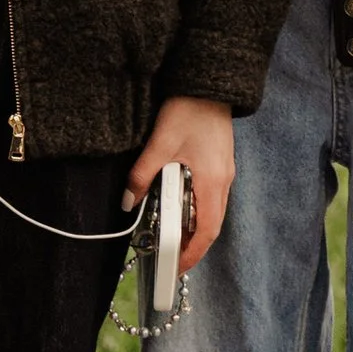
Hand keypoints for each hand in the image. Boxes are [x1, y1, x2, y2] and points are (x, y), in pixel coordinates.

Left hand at [126, 95, 235, 273]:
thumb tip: (128, 202)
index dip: (192, 252)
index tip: (177, 267)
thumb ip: (142, 175)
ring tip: (173, 237)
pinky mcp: (220, 163)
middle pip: (212, 224)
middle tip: (172, 258)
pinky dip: (197, 210)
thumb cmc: (188, 111)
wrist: (208, 84)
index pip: (206, 229)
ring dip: (195, 228)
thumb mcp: (160, 144)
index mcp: (212, 181)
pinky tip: (179, 207)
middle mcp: (223, 181)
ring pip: (213, 211)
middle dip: (193, 245)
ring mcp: (224, 172)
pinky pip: (211, 196)